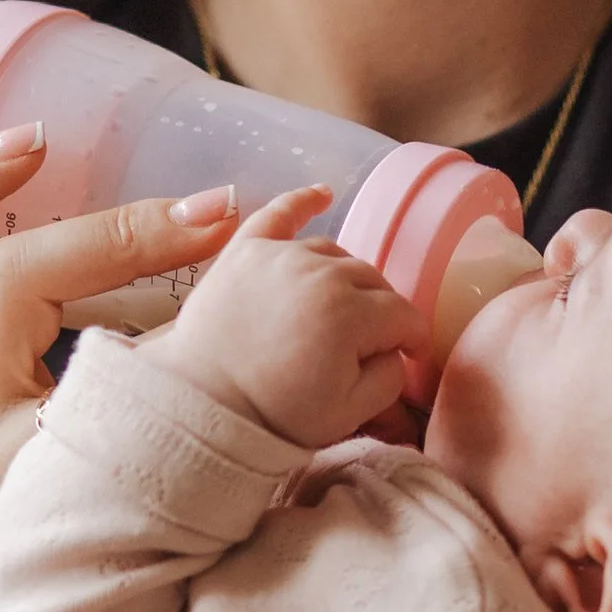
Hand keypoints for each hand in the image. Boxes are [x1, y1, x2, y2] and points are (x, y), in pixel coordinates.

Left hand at [0, 126, 236, 542]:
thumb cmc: (178, 580)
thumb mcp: (214, 469)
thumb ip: (242, 349)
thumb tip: (295, 217)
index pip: (22, 283)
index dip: (124, 231)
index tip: (222, 222)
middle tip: (55, 142)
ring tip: (54, 153)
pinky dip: (17, 246)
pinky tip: (83, 212)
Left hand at [147, 186, 425, 446]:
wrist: (198, 405)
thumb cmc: (269, 417)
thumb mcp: (348, 415)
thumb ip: (389, 378)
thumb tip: (395, 349)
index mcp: (350, 314)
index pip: (402, 316)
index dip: (412, 341)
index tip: (411, 356)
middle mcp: (319, 273)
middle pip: (372, 281)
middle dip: (380, 312)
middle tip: (369, 343)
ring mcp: (280, 257)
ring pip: (335, 254)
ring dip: (346, 278)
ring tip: (340, 307)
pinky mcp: (244, 251)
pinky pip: (279, 213)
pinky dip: (302, 200)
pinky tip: (323, 194)